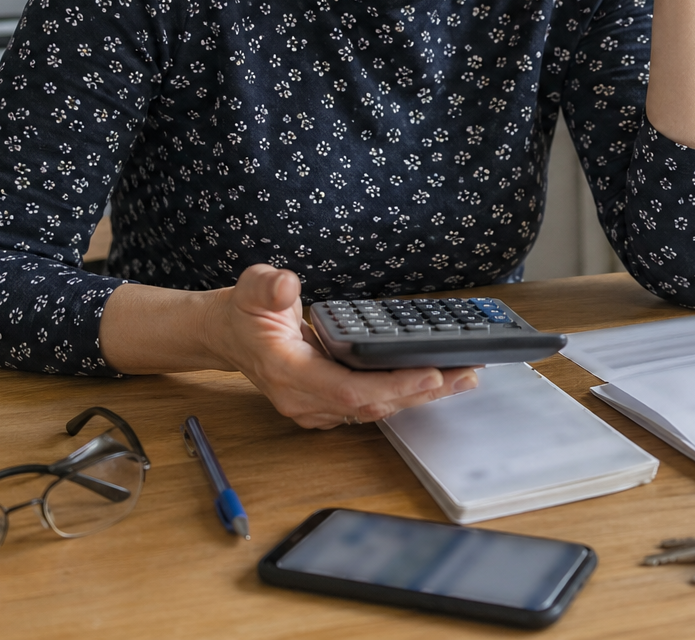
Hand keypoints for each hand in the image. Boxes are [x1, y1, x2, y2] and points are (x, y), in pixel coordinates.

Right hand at [204, 264, 477, 428]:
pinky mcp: (327, 405)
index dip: (392, 385)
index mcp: (287, 372)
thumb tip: (288, 284)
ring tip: (462, 376)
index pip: (348, 389)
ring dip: (420, 395)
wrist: (228, 335)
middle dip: (422, 392)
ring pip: (375, 409)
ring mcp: (315, 407)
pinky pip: (371, 404)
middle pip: (371, 405)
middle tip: (466, 373)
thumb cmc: (244, 311)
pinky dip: (404, 393)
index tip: (432, 373)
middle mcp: (303, 399)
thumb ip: (268, 285)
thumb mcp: (251, 288)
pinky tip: (435, 380)